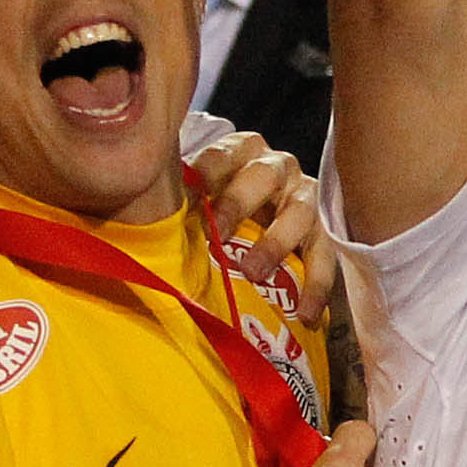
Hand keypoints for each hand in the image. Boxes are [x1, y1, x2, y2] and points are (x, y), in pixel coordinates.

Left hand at [188, 131, 336, 325]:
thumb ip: (179, 202)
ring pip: (300, 211)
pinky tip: (306, 314)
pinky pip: (325, 255)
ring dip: (276, 242)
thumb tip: (141, 217)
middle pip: (262, 176)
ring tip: (255, 272)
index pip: (223, 154)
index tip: (191, 194)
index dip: (208, 172)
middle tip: (217, 235)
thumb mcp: (200, 199)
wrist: (264, 224)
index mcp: (241, 152)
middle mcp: (276, 168)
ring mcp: (303, 197)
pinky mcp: (323, 230)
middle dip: (239, 203)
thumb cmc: (219, 212)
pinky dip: (317, 285)